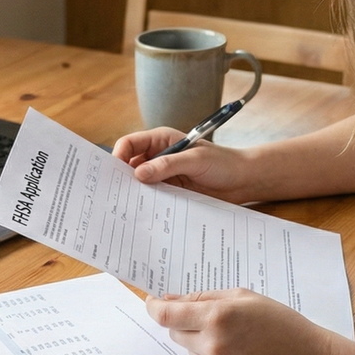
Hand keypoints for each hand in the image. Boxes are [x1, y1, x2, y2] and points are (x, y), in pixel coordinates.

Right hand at [112, 128, 256, 202]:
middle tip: (113, 194)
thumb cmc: (222, 163)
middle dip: (121, 177)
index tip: (112, 173)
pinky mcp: (169, 192)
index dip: (118, 155)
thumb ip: (168, 165)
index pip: (130, 144)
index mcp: (161, 140)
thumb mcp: (195, 160)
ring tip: (125, 208)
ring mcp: (163, 176)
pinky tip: (142, 213)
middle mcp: (158, 157)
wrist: (242, 182)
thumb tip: (139, 173)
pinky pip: (152, 197)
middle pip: (130, 165)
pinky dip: (146, 204)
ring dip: (133, 193)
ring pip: (139, 184)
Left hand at [146, 288, 339, 354]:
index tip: (151, 303)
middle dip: (184, 323)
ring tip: (234, 338)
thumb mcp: (244, 297)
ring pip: (190, 351)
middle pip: (175, 333)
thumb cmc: (280, 323)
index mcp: (217, 317)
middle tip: (210, 318)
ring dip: (200, 342)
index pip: (167, 315)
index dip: (154, 308)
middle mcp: (212, 344)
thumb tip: (169, 300)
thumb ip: (204, 297)